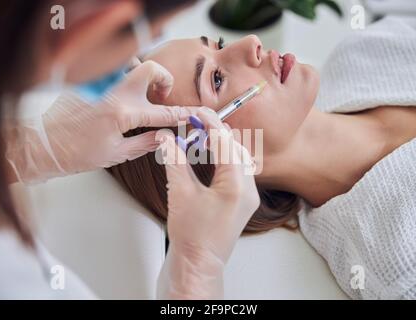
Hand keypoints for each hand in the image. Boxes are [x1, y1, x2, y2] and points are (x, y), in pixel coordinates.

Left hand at [5, 60, 197, 182]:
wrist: (43, 145)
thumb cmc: (77, 153)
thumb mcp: (117, 154)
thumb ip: (146, 143)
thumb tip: (166, 136)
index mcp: (123, 113)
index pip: (163, 112)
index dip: (183, 113)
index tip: (195, 112)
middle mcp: (113, 93)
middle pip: (150, 70)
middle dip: (164, 79)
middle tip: (161, 95)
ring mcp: (100, 84)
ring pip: (130, 64)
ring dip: (141, 76)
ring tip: (139, 95)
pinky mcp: (89, 82)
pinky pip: (113, 73)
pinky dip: (122, 81)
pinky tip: (118, 97)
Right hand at [157, 108, 259, 298]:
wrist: (198, 263)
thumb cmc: (191, 235)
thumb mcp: (180, 193)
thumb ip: (175, 161)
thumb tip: (167, 138)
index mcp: (236, 186)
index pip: (225, 143)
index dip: (210, 124)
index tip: (197, 112)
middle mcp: (248, 189)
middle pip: (236, 148)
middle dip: (217, 133)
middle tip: (196, 123)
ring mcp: (248, 196)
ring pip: (238, 159)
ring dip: (221, 145)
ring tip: (201, 137)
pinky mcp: (242, 201)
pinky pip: (237, 171)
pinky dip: (224, 159)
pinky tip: (210, 155)